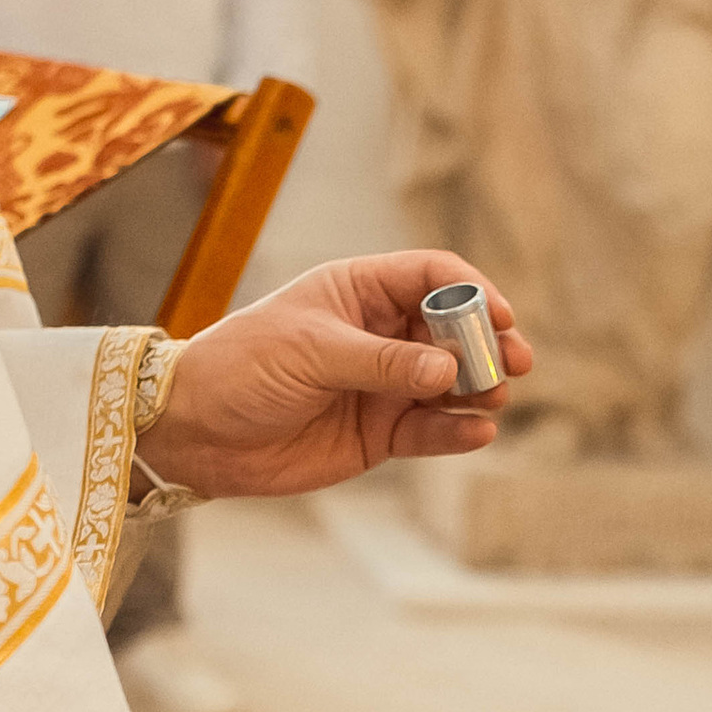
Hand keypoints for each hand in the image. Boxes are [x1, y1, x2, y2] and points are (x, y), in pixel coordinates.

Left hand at [142, 255, 534, 496]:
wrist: (197, 431)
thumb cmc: (243, 368)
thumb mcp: (312, 352)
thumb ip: (381, 362)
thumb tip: (448, 370)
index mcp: (360, 291)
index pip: (432, 278)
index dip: (471, 293)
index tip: (501, 316)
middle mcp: (380, 334)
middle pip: (453, 331)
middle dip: (489, 345)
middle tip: (514, 363)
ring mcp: (384, 385)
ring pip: (452, 383)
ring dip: (480, 389)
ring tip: (492, 399)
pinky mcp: (380, 434)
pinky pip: (432, 430)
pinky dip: (457, 432)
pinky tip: (475, 432)